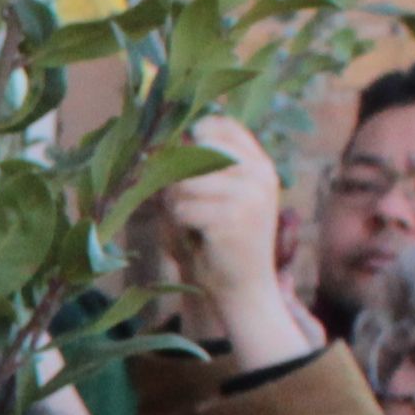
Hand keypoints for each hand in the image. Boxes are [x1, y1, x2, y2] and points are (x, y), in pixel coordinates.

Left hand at [148, 116, 314, 373]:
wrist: (241, 290)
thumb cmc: (218, 242)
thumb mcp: (213, 196)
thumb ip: (196, 166)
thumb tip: (156, 141)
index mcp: (258, 163)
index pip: (219, 124)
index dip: (190, 136)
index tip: (175, 157)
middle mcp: (258, 173)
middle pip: (194, 151)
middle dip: (176, 176)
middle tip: (183, 203)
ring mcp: (249, 194)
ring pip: (183, 182)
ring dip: (174, 203)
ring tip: (191, 222)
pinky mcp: (232, 218)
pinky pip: (182, 208)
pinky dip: (178, 223)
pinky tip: (196, 236)